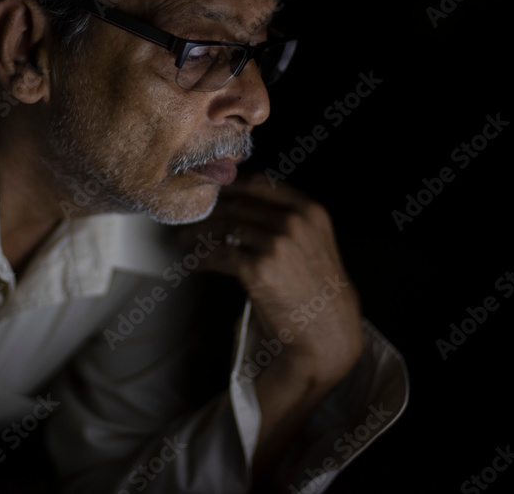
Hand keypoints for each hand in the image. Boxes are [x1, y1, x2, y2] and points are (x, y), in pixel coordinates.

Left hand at [181, 173, 363, 393]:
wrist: (326, 329)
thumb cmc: (317, 288)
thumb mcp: (316, 241)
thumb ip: (290, 218)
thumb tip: (246, 201)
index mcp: (309, 210)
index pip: (261, 184)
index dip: (232, 184)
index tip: (214, 188)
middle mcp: (294, 222)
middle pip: (238, 205)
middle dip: (210, 209)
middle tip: (192, 215)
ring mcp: (275, 244)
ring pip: (224, 227)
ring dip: (200, 232)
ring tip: (187, 239)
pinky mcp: (258, 269)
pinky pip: (218, 255)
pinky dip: (201, 258)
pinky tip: (194, 262)